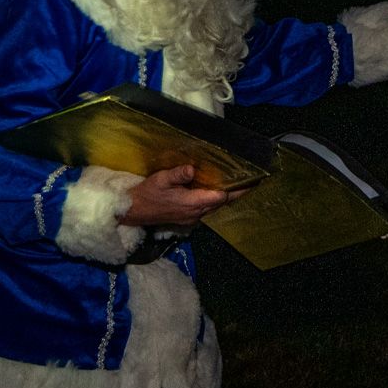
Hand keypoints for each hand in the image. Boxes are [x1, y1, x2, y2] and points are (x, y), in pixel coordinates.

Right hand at [120, 165, 248, 227]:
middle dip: (237, 193)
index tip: (248, 180)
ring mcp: (192, 217)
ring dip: (227, 197)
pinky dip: (216, 200)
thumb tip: (192, 169)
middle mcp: (196, 213)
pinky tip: (218, 191)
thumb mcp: (160, 180)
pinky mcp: (188, 218)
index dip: (235, 189)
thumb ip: (177, 175)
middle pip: (222, 203)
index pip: (220, 196)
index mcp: (192, 202)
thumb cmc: (147, 193)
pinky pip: (208, 208)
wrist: (134, 212)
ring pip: (215, 207)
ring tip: (240, 185)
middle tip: (253, 182)